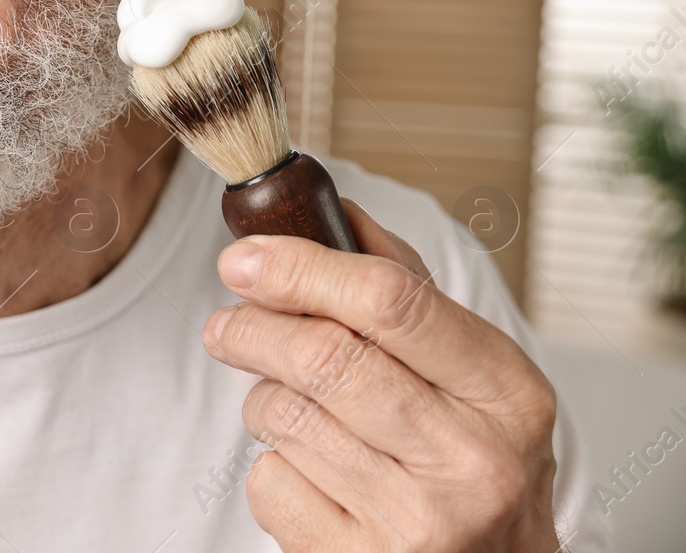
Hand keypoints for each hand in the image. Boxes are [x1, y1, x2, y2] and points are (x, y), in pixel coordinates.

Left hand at [202, 201, 560, 551]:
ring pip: (285, 417)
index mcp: (508, 393)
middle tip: (225, 325)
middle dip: (253, 329)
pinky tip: (311, 475)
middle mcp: (473, 461)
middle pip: (323, 357)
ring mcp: (417, 523)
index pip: (391, 302)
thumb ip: (407, 291)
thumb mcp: (475, 378)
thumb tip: (333, 212)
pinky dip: (271, 468)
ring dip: (264, 399)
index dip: (301, 268)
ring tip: (291, 407)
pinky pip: (270, 483)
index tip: (243, 257)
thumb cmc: (472, 462)